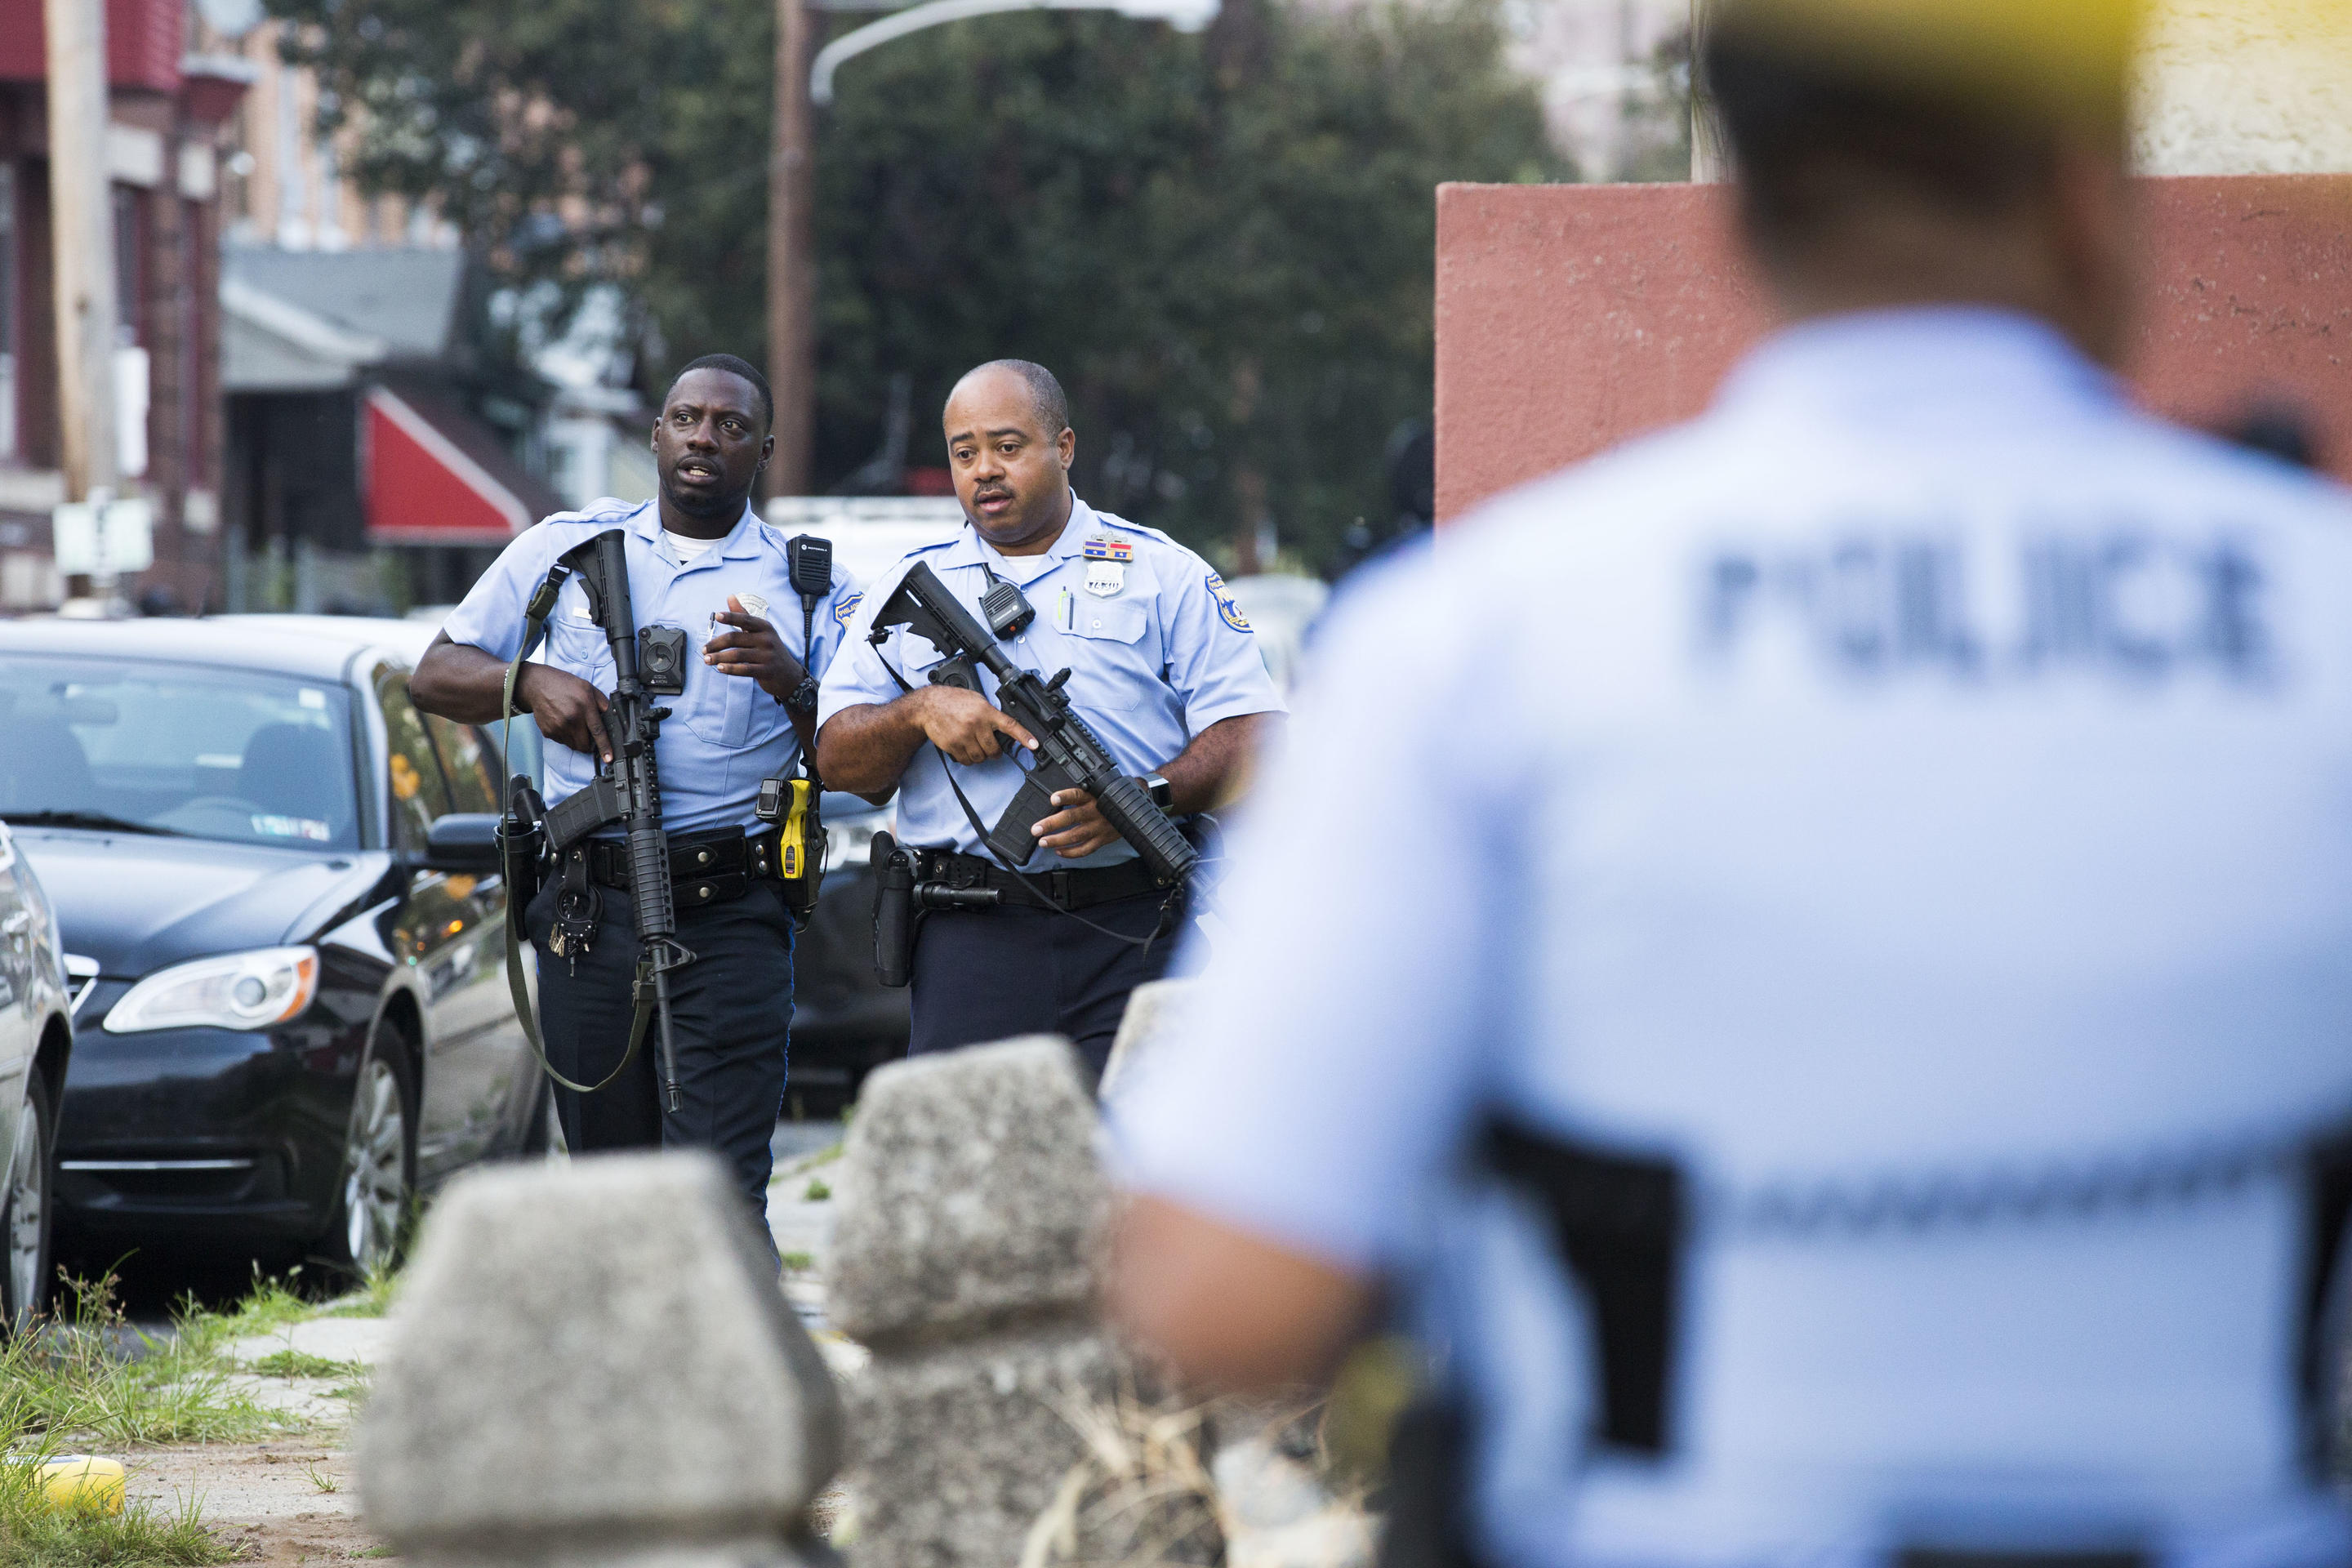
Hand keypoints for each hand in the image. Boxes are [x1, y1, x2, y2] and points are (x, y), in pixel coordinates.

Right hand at [517, 663, 612, 762]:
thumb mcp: (588, 688)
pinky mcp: (548, 732)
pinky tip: (563, 723)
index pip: (597, 731)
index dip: (604, 747)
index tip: (608, 758)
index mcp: (584, 706)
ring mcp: (558, 726)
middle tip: (588, 734)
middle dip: (589, 744)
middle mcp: (571, 718)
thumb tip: (613, 717)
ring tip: (573, 724)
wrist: (538, 685)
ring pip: (573, 745)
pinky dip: (565, 736)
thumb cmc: (564, 685)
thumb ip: (602, 703)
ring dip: (577, 740)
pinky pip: (562, 742)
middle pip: (585, 745)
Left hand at [705, 595, 804, 701]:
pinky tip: (720, 668)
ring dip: (719, 657)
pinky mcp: (766, 671)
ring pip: (737, 655)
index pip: (746, 619)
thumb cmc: (770, 650)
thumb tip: (730, 596)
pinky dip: (730, 669)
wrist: (789, 674)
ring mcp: (767, 656)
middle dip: (716, 644)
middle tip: (704, 649)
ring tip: (707, 660)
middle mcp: (767, 640)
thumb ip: (743, 615)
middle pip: (735, 638)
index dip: (731, 617)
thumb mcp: (761, 631)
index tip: (717, 616)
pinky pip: (744, 669)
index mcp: (765, 627)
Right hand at [909, 685, 1037, 765]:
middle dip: (995, 752)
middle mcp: (976, 724)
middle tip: (991, 747)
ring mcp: (964, 736)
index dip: (1024, 737)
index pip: (1009, 726)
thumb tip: (1004, 727)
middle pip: (994, 750)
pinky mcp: (953, 745)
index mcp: (985, 712)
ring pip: (981, 758)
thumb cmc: (953, 701)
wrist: (929, 706)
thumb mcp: (977, 701)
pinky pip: (967, 761)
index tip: (1034, 745)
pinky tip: (964, 748)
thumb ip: (990, 713)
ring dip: (980, 755)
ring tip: (974, 745)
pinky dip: (968, 759)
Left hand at [1033, 788, 1118, 858]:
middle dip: (1052, 824)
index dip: (1065, 796)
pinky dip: (1071, 852)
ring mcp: (1098, 828)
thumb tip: (1054, 799)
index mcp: (1092, 797)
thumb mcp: (1097, 790)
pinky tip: (1058, 851)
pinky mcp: (1102, 840)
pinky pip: (1085, 849)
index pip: (1077, 795)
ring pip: (1076, 836)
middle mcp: (1095, 812)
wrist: (1132, 809)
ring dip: (1058, 840)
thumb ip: (1079, 795)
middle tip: (1036, 829)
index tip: (1053, 799)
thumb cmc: (1108, 799)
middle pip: (1072, 818)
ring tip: (1043, 842)